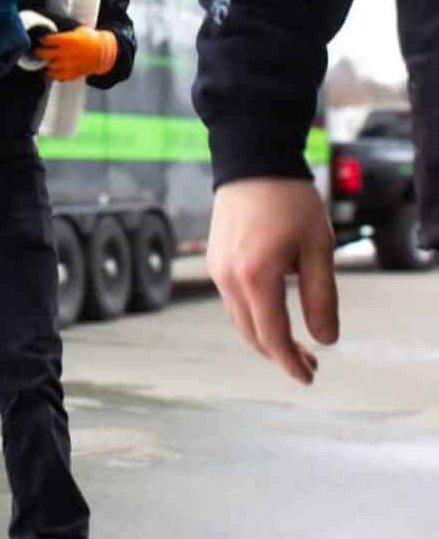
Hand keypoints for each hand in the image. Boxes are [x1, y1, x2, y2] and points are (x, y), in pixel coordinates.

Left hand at [34, 26, 116, 80]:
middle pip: (45, 54)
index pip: (48, 40)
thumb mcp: (78, 30)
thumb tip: (53, 33)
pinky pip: (57, 76)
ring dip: (45, 63)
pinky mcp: (72, 74)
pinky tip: (49, 71)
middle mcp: (67, 53)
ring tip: (43, 60)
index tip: (41, 39)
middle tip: (37, 50)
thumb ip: (65, 34)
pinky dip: (51, 74)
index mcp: (69, 40)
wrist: (104, 52)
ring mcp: (69, 65)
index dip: (43, 39)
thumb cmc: (91, 40)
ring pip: (49, 65)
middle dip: (39, 52)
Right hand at [208, 178, 338, 384]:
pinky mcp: (213, 258)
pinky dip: (252, 313)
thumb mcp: (317, 249)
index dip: (291, 362)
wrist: (251, 162)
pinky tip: (274, 308)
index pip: (272, 337)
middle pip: (251, 334)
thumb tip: (325, 339)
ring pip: (240, 318)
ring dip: (265, 334)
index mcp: (255, 278)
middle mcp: (227, 278)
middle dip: (279, 353)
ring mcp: (216, 268)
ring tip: (295, 338)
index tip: (309, 376)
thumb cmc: (289, 201)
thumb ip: (321, 297)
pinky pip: (231, 299)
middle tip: (311, 361)